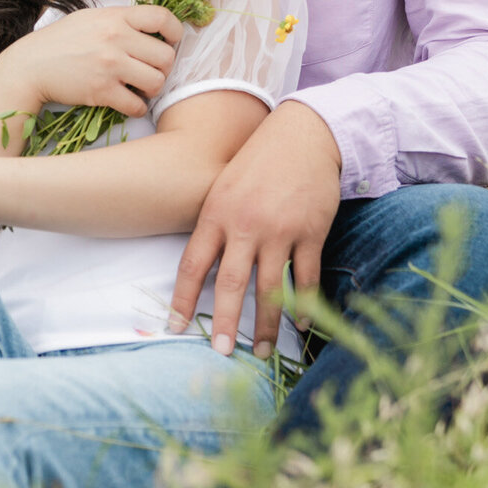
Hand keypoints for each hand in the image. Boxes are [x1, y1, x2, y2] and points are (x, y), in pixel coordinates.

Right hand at [0, 5, 182, 118]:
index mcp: (115, 17)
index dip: (176, 32)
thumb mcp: (90, 18)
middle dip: (163, 68)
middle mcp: (116, 38)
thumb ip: (119, 21)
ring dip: (152, 89)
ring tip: (139, 88)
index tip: (172, 42)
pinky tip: (127, 103)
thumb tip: (151, 29)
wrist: (29, 67)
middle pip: (166, 56)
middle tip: (151, 72)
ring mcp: (110, 65)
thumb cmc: (60, 42)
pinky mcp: (102, 91)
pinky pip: (137, 105)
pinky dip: (137, 107)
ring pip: (157, 82)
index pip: (162, 17)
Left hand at [168, 100, 342, 357]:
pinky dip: (305, 304)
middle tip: (222, 352)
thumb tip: (203, 270)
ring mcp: (280, 230)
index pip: (192, 265)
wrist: (304, 134)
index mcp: (216, 214)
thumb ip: (215, 226)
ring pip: (271, 288)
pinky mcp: (311, 231)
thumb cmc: (258, 162)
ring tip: (264, 350)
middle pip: (231, 284)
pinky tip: (302, 323)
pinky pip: (307, 277)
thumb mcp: (224, 188)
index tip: (176, 326)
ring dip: (268, 324)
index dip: (183, 300)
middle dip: (226, 323)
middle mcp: (245, 225)